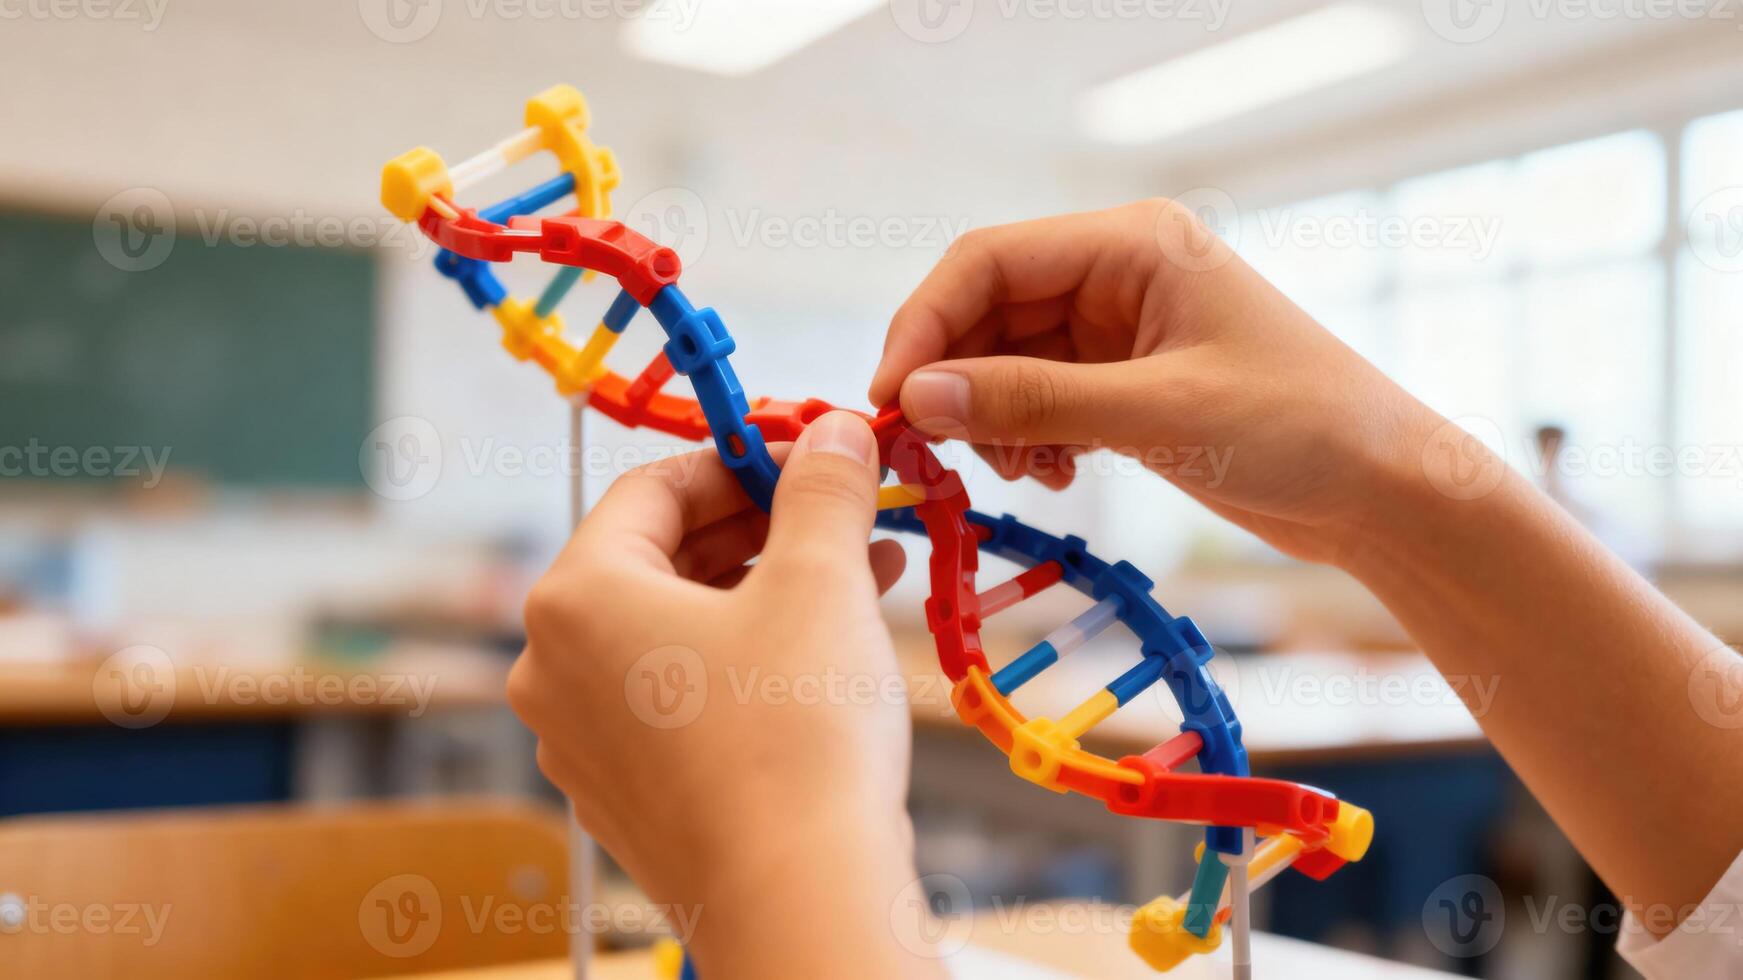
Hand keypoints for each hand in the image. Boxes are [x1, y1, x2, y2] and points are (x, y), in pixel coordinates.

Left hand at [509, 412, 942, 977]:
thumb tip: (832, 432)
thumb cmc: (796, 737)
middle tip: (838, 516)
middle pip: (658, 560)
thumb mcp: (819, 580)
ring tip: (856, 579)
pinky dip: (742, 663)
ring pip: (673, 633)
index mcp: (575, 598)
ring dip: (762, 595)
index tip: (806, 459)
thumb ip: (821, 490)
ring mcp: (582, 741)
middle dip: (759, 531)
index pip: (651, 488)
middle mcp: (554, 669)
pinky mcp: (625, 797)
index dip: (740, 462)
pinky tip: (822, 656)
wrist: (798, 899)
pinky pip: (677, 699)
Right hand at [869, 199, 1444, 567]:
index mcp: (1133, 243)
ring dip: (993, 418)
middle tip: (932, 452)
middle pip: (987, 312)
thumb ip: (1035, 401)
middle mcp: (1118, 274)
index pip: (988, 261)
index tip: (891, 400)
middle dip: (955, 381)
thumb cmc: (1299, 429)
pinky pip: (1039, 398)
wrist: (1384, 493)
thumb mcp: (1159, 413)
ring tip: (1025, 470)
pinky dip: (1027, 437)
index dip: (924, 326)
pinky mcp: (1125, 382)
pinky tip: (1057, 475)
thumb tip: (918, 396)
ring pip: (1006, 361)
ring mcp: (1120, 330)